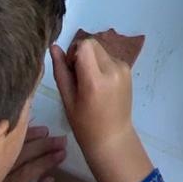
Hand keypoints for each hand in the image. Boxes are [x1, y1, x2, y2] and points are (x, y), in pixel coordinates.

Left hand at [0, 125, 66, 181]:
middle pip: (20, 155)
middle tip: (62, 140)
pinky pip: (9, 142)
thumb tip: (49, 179)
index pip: (25, 171)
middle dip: (43, 146)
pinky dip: (23, 134)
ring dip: (33, 137)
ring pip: (14, 146)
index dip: (45, 161)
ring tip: (50, 132)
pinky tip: (37, 128)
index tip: (62, 153)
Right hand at [50, 31, 134, 172]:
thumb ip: (60, 71)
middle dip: (81, 54)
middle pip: (92, 44)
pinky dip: (101, 64)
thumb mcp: (67, 99)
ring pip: (100, 49)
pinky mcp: (128, 70)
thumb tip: (54, 47)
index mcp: (96, 79)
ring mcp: (123, 68)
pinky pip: (109, 57)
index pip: (84, 45)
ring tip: (89, 82)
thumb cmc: (85, 125)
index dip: (73, 53)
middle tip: (77, 77)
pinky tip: (100, 84)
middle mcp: (113, 69)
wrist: (113, 138)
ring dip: (91, 59)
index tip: (70, 70)